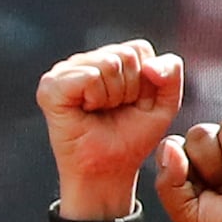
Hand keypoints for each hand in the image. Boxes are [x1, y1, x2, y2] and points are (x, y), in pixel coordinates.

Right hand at [36, 40, 180, 219]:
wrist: (108, 171)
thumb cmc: (131, 138)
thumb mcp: (164, 103)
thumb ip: (171, 72)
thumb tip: (148, 64)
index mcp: (108, 58)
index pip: (139, 49)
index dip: (144, 82)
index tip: (132, 104)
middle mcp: (84, 61)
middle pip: (124, 55)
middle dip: (129, 90)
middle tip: (114, 111)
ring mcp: (64, 71)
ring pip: (108, 64)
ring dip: (113, 97)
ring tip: (99, 112)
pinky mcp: (50, 87)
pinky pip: (89, 77)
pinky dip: (95, 98)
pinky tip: (85, 112)